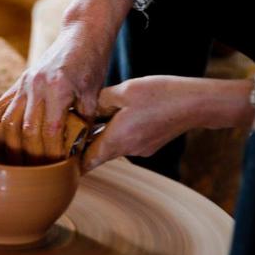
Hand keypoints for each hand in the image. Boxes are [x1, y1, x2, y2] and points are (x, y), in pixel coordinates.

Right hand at [0, 0, 132, 163]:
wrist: (82, 33)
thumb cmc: (92, 62)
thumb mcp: (95, 93)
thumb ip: (84, 121)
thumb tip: (76, 151)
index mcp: (59, 88)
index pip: (50, 130)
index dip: (51, 153)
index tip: (56, 168)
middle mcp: (36, 85)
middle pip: (25, 130)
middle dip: (30, 155)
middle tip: (36, 173)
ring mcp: (24, 83)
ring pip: (8, 121)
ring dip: (11, 145)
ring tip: (17, 163)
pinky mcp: (19, 81)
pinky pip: (1, 106)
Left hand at [83, 75, 254, 171]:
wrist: (196, 103)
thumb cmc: (160, 94)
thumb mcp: (124, 91)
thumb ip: (99, 102)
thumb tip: (83, 111)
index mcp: (116, 140)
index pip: (85, 162)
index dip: (70, 161)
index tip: (58, 152)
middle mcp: (127, 150)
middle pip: (97, 154)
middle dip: (85, 143)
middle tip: (70, 128)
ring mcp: (141, 149)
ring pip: (112, 145)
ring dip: (103, 134)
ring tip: (98, 114)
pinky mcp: (151, 144)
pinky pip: (127, 140)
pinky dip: (120, 130)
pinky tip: (125, 113)